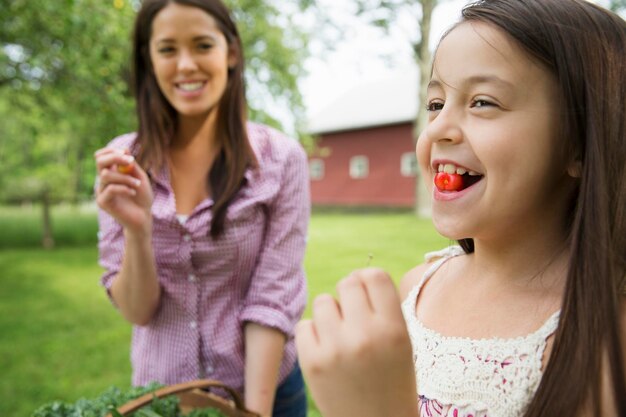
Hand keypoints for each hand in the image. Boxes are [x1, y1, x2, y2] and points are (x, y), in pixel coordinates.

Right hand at [94, 147, 152, 234]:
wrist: (143, 217)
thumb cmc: (142, 197)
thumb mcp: (140, 177)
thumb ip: (132, 165)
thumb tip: (124, 149)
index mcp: (111, 172)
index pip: (102, 156)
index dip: (111, 151)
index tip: (125, 153)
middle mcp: (103, 180)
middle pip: (99, 162)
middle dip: (115, 158)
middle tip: (131, 161)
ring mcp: (101, 191)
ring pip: (107, 175)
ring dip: (125, 177)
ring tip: (138, 184)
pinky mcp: (102, 202)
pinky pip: (110, 189)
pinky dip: (124, 188)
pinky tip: (133, 193)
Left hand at [295, 268, 417, 416]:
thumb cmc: (391, 381)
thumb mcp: (402, 343)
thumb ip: (382, 309)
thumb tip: (355, 276)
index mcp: (394, 329)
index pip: (375, 276)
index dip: (368, 280)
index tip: (366, 294)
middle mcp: (366, 335)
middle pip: (347, 282)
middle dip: (349, 295)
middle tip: (352, 317)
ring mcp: (336, 348)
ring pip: (323, 302)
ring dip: (330, 314)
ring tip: (340, 337)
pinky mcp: (312, 362)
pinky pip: (305, 325)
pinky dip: (313, 334)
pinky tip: (326, 351)